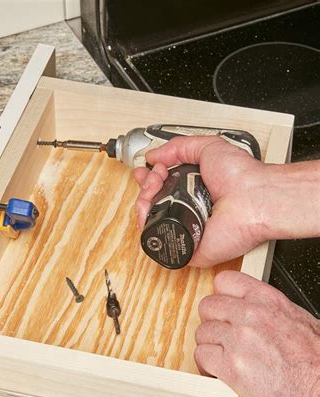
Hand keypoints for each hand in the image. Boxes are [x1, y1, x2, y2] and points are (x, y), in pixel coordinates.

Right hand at [134, 136, 268, 266]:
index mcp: (193, 189)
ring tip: (152, 190)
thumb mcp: (209, 147)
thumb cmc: (241, 176)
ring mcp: (186, 229)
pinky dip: (146, 228)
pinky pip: (158, 243)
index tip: (145, 170)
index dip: (149, 178)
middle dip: (145, 186)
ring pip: (150, 221)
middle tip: (154, 177)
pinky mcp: (186, 247)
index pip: (162, 187)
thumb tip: (154, 154)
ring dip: (143, 203)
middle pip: (152, 203)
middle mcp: (188, 209)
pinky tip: (148, 214)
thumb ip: (180, 146)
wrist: (254, 198)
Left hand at [195, 270, 319, 396]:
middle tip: (222, 337)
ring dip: (210, 346)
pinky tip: (219, 372)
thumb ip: (269, 311)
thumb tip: (250, 308)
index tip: (223, 309)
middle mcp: (251, 316)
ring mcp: (239, 340)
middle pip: (208, 306)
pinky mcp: (231, 367)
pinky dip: (206, 366)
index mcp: (269, 301)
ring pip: (202, 332)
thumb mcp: (299, 322)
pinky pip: (201, 356)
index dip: (220, 296)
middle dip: (212, 322)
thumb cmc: (317, 368)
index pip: (225, 281)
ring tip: (224, 358)